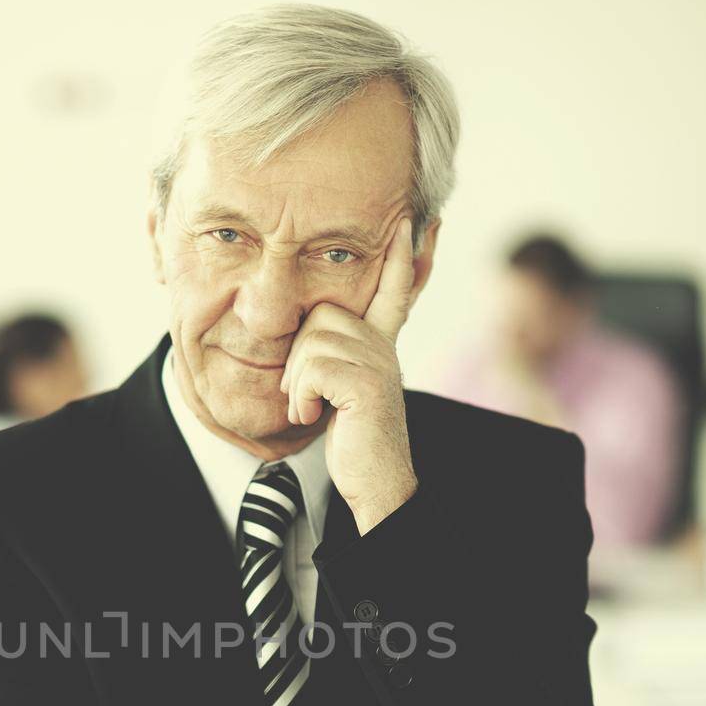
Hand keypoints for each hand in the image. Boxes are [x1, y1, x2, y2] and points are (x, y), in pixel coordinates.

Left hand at [279, 216, 416, 534]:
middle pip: (320, 316)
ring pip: (310, 342)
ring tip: (312, 408)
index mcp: (381, 345)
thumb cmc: (354, 441)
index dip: (402, 255)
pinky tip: (312, 417)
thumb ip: (336, 358)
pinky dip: (300, 397)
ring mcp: (378, 363)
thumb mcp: (344, 391)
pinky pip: (310, 368)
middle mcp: (384, 347)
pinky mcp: (366, 384)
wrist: (376, 483)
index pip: (394, 289)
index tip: (408, 221)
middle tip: (309, 395)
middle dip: (299, 357)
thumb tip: (312, 331)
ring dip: (297, 382)